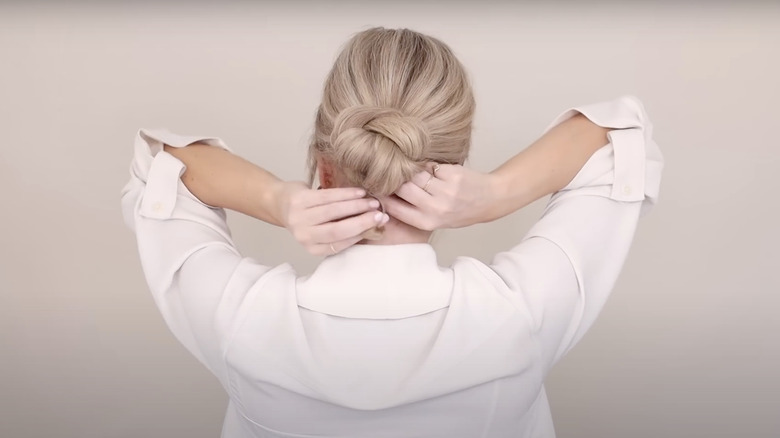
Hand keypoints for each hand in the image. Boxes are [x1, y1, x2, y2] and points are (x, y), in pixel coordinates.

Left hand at [276, 182, 389, 255]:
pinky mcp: (300, 200)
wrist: (280, 203)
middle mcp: (304, 235)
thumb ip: (343, 230)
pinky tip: (359, 192)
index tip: (379, 224)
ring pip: (334, 212)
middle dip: (362, 222)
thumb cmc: (308, 217)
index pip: (341, 243)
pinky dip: (346, 194)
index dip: (361, 233)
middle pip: (338, 230)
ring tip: (372, 201)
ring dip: (357, 206)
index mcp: (312, 247)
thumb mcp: (323, 229)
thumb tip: (374, 226)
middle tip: (380, 214)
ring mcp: (300, 217)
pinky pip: (327, 196)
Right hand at [383, 163, 499, 229]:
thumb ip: (412, 209)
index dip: (382, 194)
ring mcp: (445, 191)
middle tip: (392, 172)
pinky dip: (428, 166)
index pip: (393, 207)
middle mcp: (435, 209)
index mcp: (426, 222)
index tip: (377, 186)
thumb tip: (382, 192)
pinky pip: (429, 166)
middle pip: (401, 187)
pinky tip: (434, 171)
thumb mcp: (434, 219)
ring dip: (412, 170)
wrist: (488, 200)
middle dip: (395, 178)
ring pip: (414, 174)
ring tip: (415, 171)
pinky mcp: (453, 176)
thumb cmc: (458, 211)